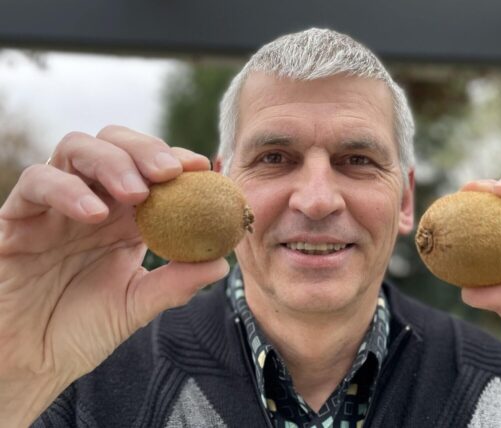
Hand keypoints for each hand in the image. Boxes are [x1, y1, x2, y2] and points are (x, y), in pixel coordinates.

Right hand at [0, 125, 229, 426]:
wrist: (32, 363)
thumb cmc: (83, 331)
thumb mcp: (138, 305)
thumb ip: (177, 282)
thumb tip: (222, 262)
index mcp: (123, 217)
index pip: (149, 169)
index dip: (176, 160)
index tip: (203, 167)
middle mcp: (90, 201)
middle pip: (115, 144)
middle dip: (146, 149)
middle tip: (170, 172)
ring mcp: (53, 206)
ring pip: (76, 149)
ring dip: (112, 162)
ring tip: (137, 193)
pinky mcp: (17, 219)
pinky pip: (36, 183)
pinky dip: (67, 189)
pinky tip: (94, 214)